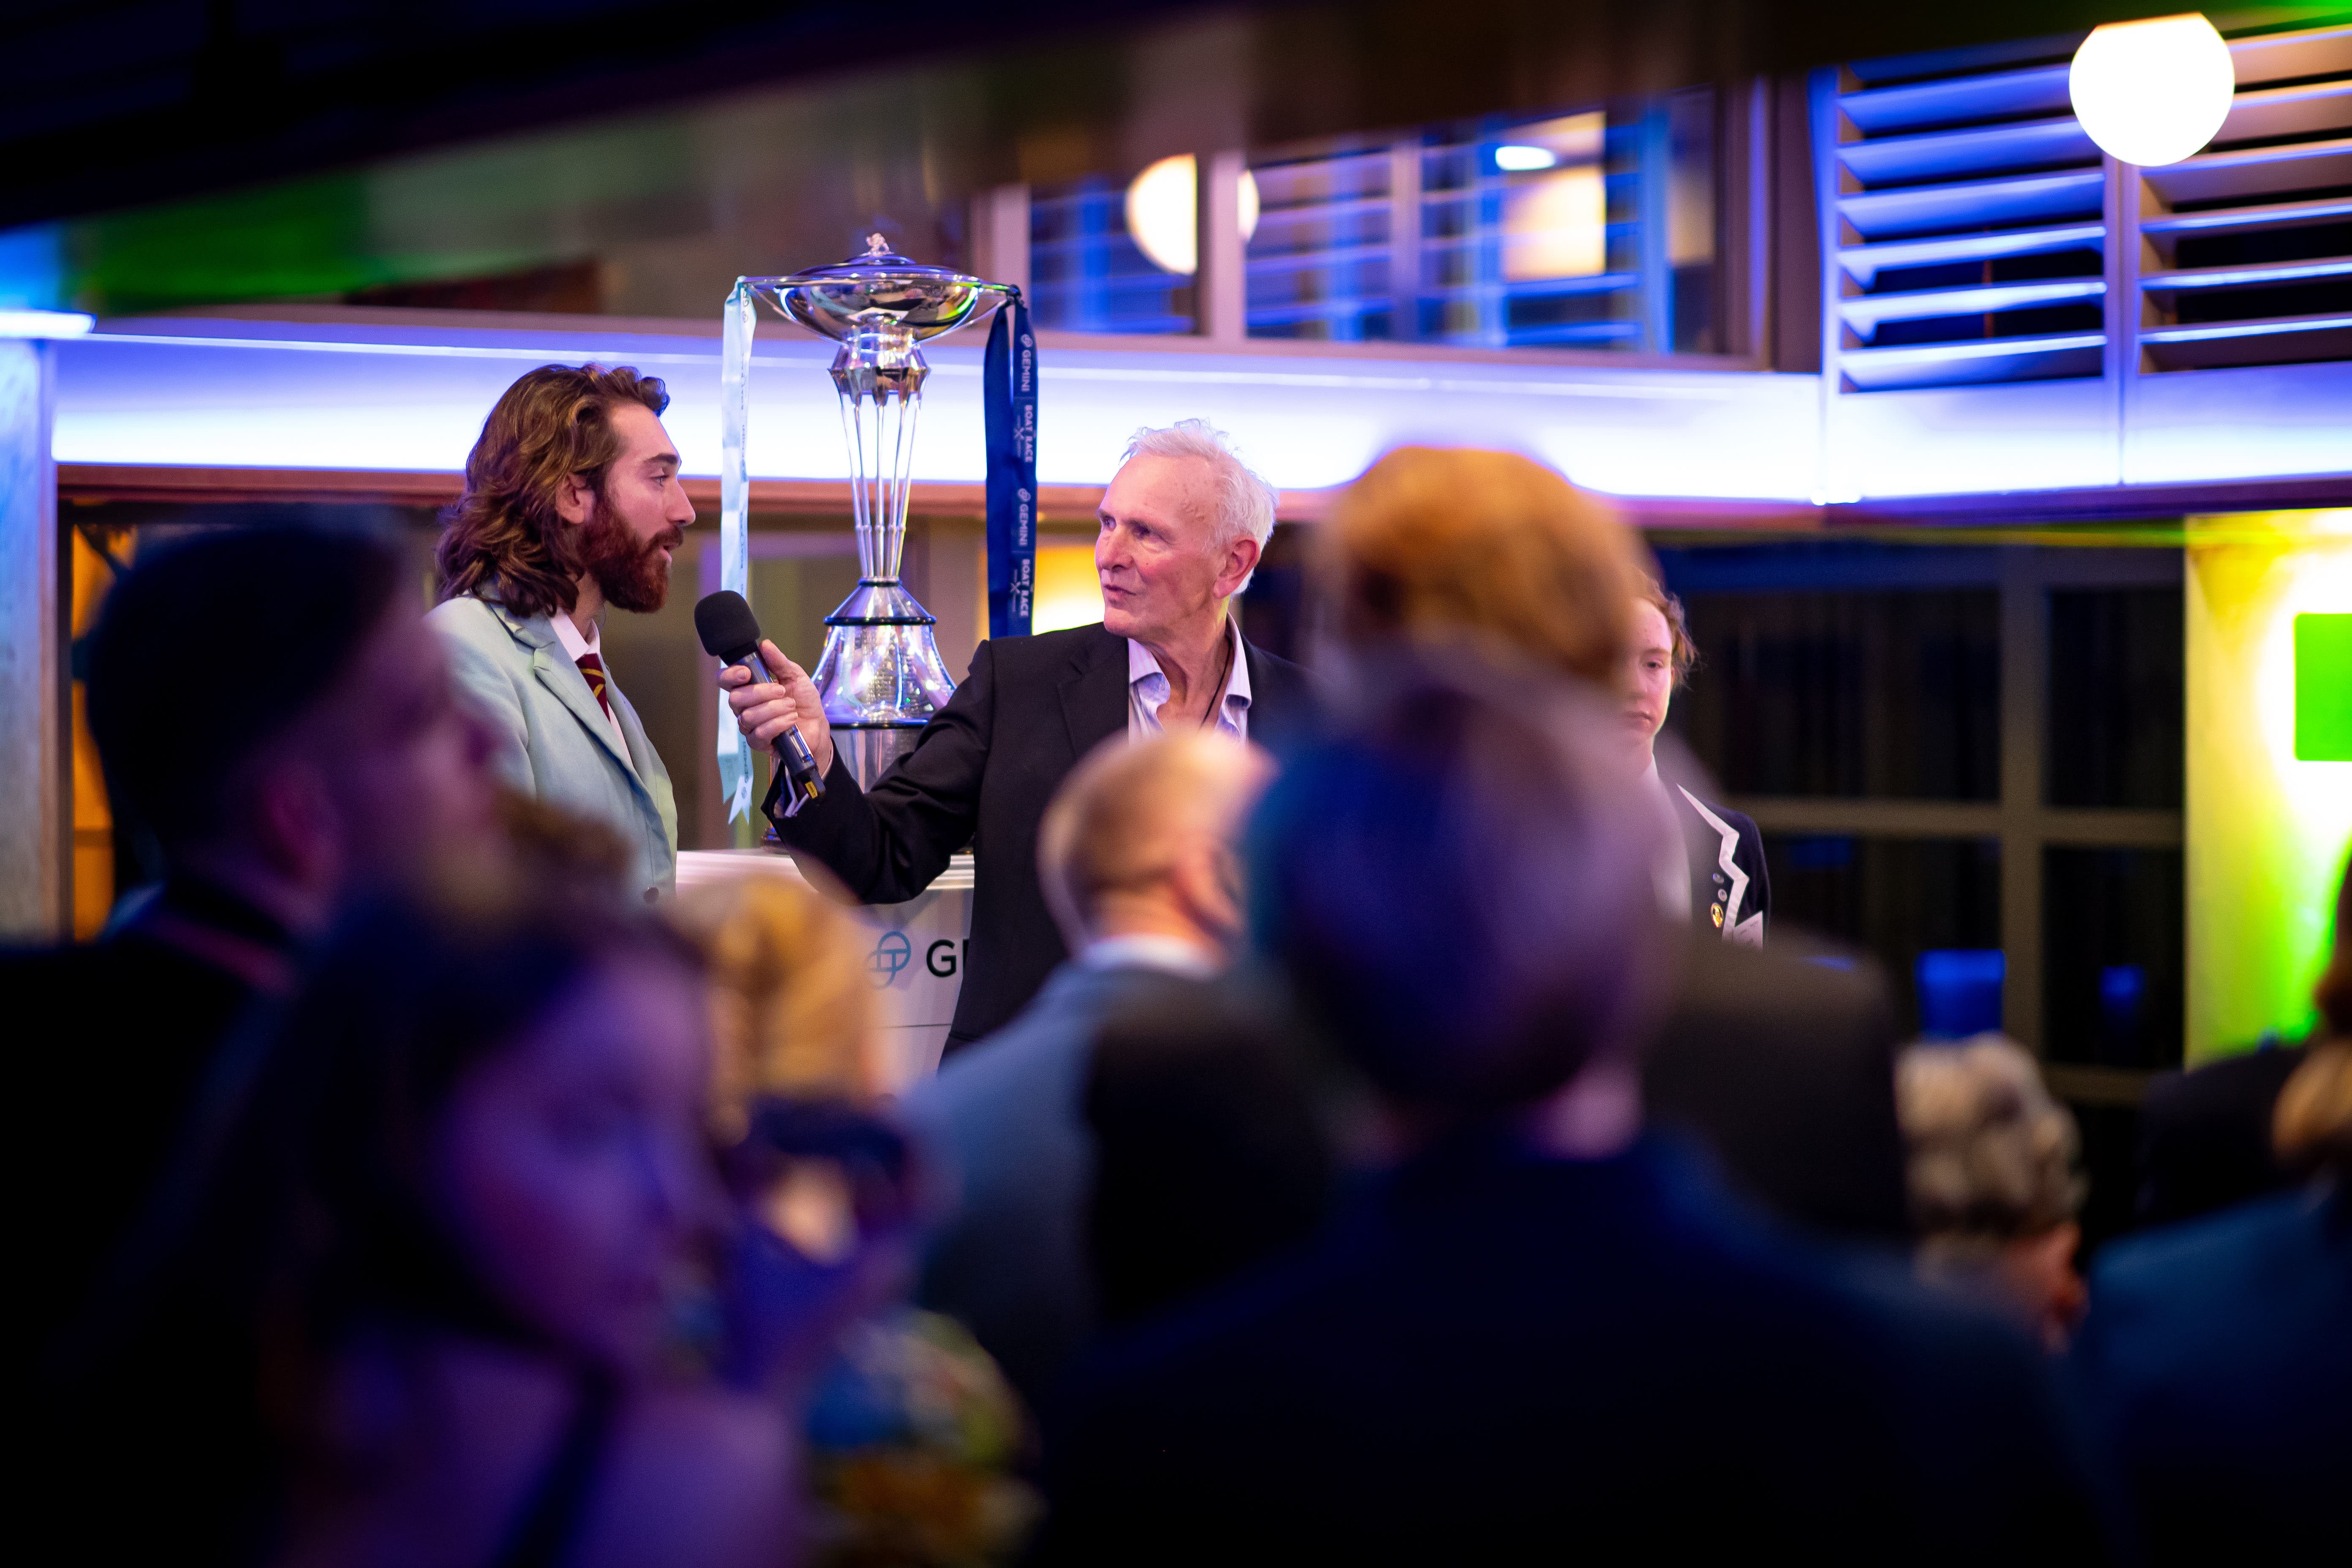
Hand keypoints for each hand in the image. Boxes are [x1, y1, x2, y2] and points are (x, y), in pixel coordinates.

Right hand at [718, 639, 834, 778]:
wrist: (817, 725)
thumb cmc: (803, 701)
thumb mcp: (795, 676)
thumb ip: (779, 662)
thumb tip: (765, 645)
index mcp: (748, 687)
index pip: (724, 680)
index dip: (730, 676)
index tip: (746, 672)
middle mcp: (744, 707)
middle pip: (735, 699)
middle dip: (761, 693)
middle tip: (782, 691)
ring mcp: (749, 726)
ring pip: (749, 716)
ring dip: (774, 709)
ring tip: (791, 706)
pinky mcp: (758, 743)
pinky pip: (759, 733)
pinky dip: (778, 723)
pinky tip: (791, 719)